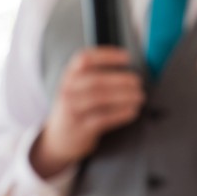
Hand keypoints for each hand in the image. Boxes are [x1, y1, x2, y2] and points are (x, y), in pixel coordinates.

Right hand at [30, 47, 143, 177]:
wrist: (58, 139)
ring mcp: (73, 110)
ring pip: (101, 99)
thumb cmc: (75, 109)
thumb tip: (128, 69)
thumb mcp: (76, 89)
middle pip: (96, 80)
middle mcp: (68, 92)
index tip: (126, 57)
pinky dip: (121, 114)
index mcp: (69, 77)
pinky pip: (104, 118)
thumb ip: (95, 76)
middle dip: (121, 80)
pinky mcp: (81, 128)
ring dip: (124, 97)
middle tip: (137, 82)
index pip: (84, 59)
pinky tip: (132, 111)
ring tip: (139, 97)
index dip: (106, 56)